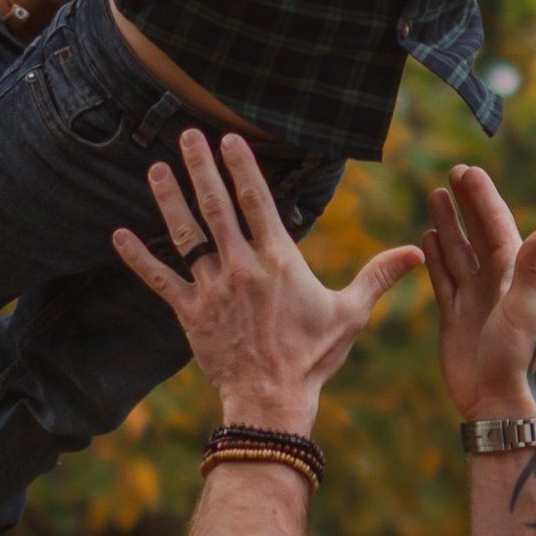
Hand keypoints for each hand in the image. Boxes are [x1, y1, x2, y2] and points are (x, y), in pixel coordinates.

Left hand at [113, 132, 422, 428]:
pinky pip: (160, 280)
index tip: (229, 138)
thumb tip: (417, 252)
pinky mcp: (189, 312)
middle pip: (216, 206)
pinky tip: (118, 234)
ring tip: (156, 168)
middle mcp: (241, 267)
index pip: (257, 201)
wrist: (272, 400)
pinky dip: (139, 257)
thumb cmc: (312, 357)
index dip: (242, 166)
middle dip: (201, 167)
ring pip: (185, 235)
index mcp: (278, 260)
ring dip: (169, 199)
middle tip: (188, 135)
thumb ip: (378, 276)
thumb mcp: (350, 314)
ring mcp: (212, 289)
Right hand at [425, 161, 535, 423]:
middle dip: (466, 203)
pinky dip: (436, 258)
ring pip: (458, 251)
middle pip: (477, 232)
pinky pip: (444, 278)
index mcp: (512, 274)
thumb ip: (533, 267)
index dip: (483, 198)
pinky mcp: (454, 316)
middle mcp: (493, 282)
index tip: (468, 172)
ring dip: (448, 224)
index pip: (497, 225)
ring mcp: (473, 298)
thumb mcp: (524, 307)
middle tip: (454, 172)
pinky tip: (428, 238)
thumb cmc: (515, 356)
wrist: (495, 399)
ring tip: (435, 195)